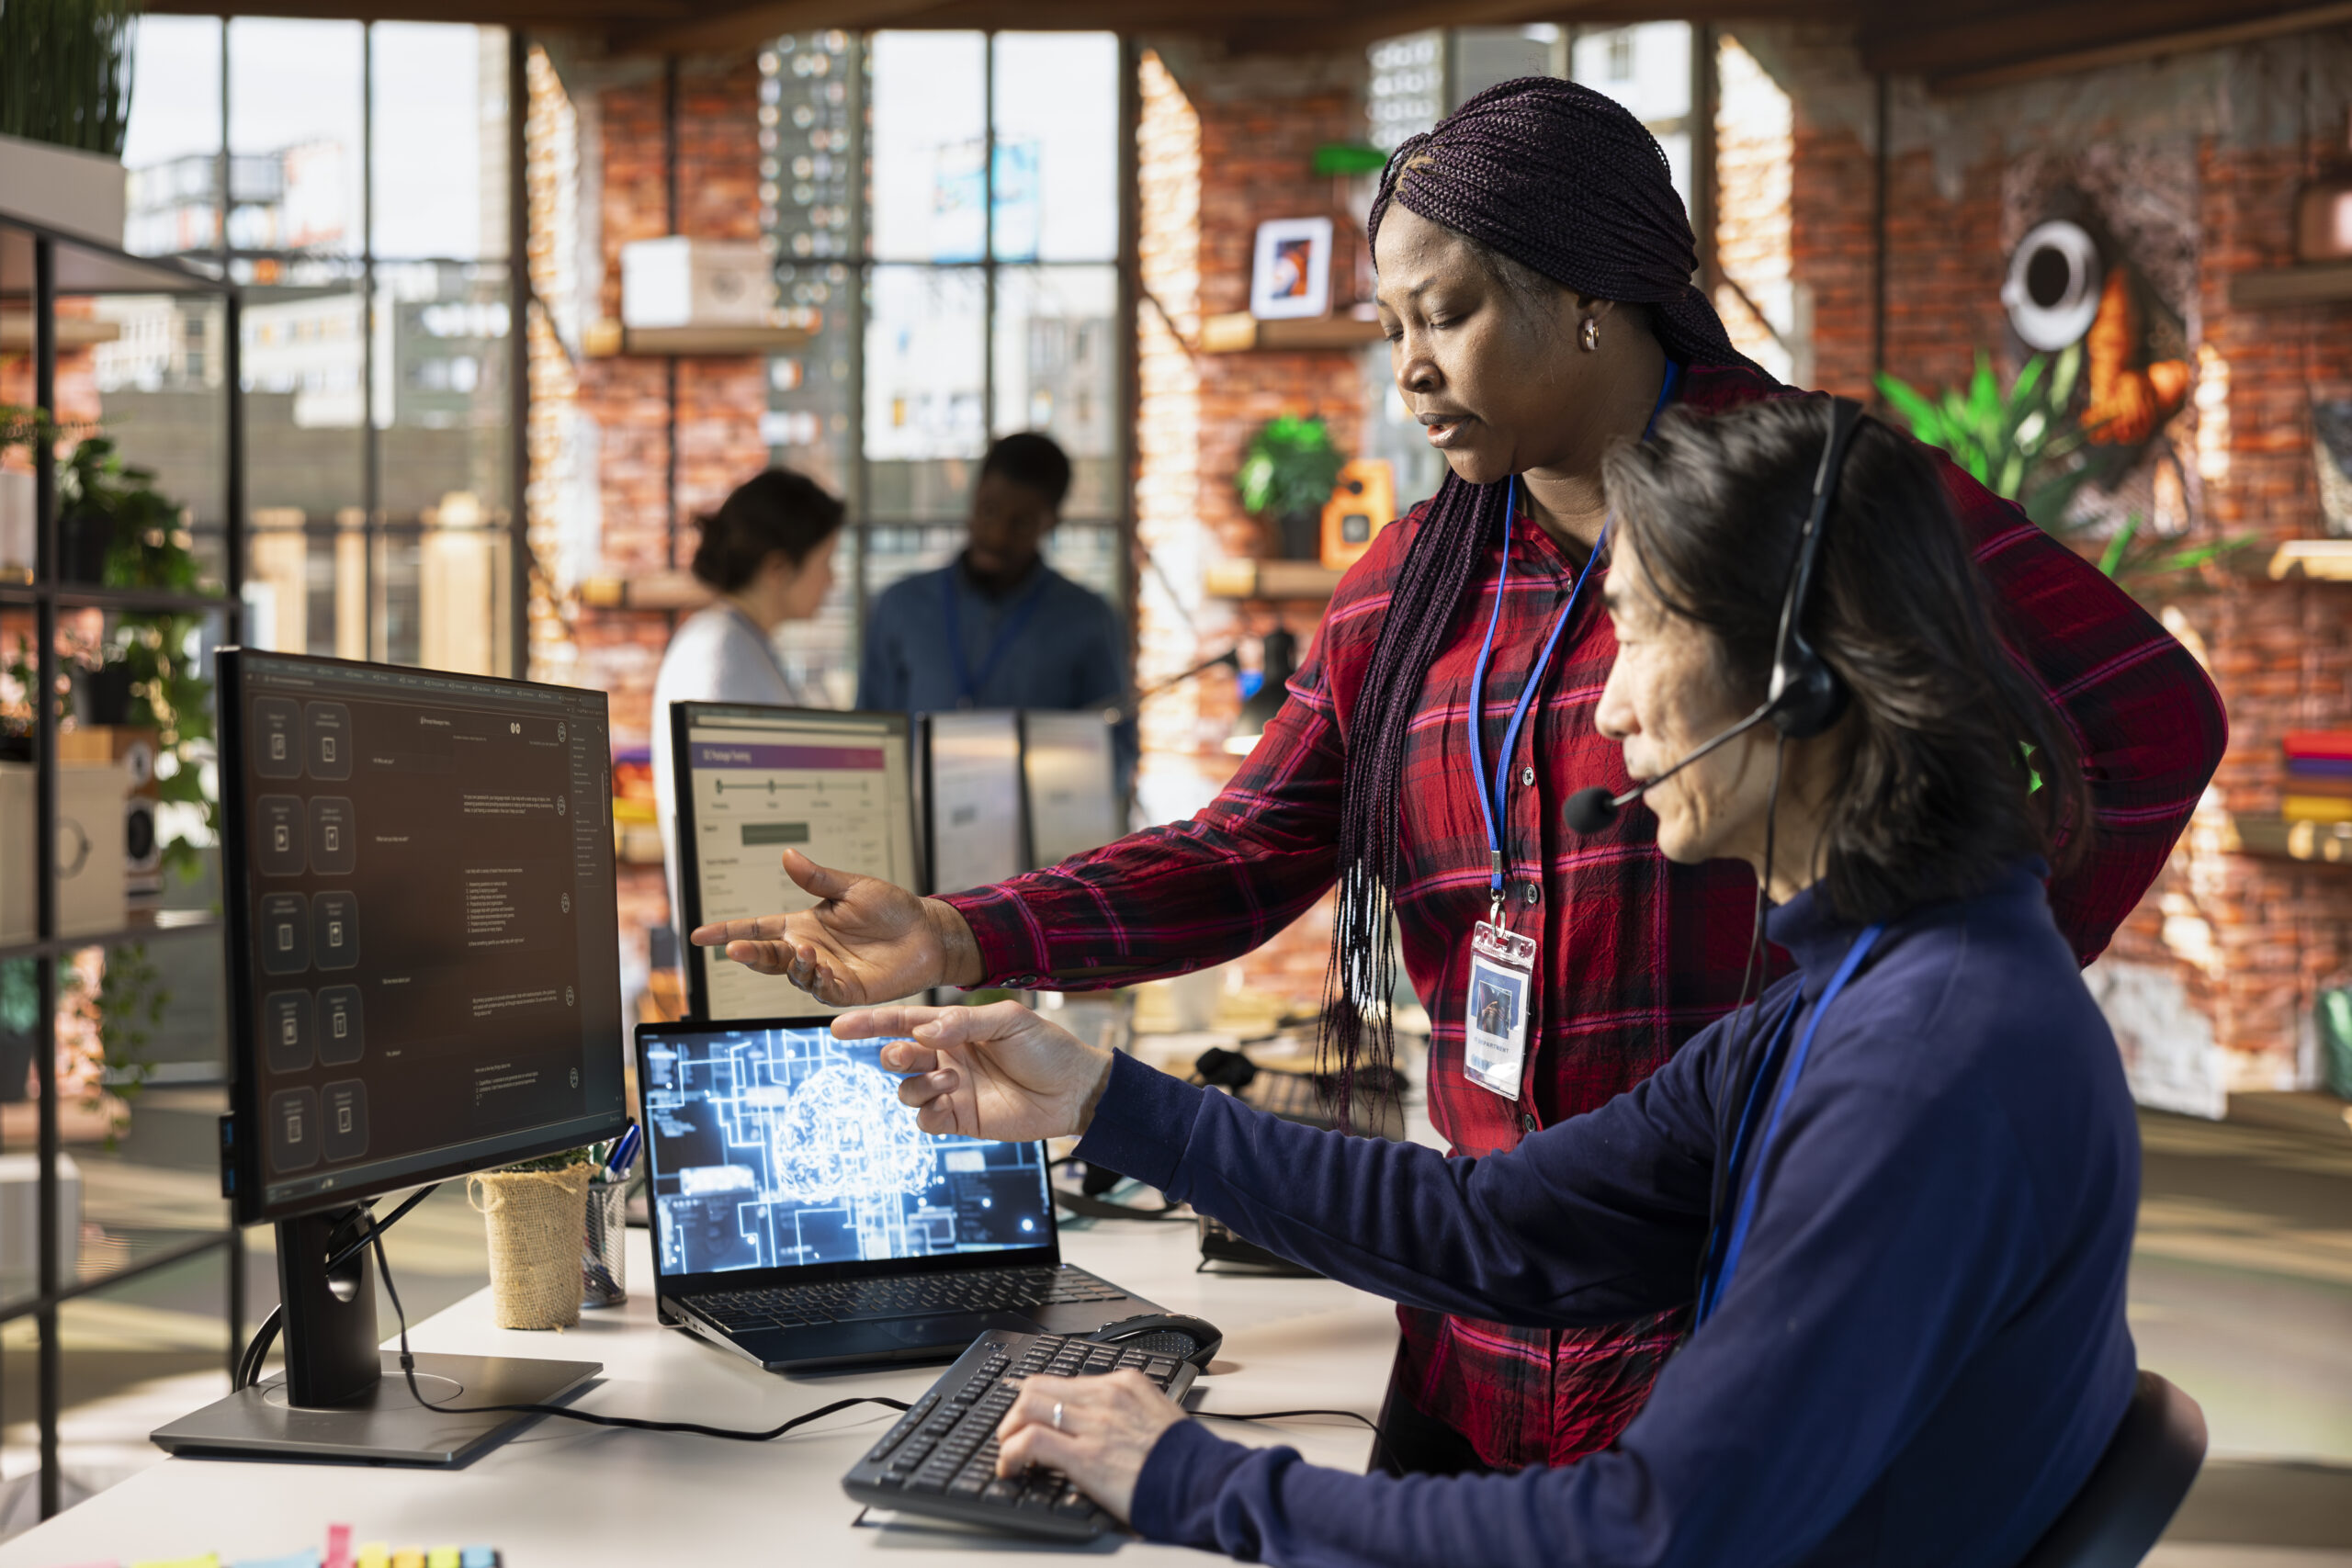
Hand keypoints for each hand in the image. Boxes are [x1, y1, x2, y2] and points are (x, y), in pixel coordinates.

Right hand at [685, 849, 982, 1003]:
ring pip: (793, 975)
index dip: (729, 930)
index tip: (700, 935)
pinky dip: (818, 981)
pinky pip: (823, 991)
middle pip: (767, 956)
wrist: (927, 933)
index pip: (757, 927)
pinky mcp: (846, 991)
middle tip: (736, 948)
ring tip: (805, 950)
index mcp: (803, 923)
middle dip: (749, 953)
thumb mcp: (854, 887)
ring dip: (792, 965)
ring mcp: (825, 972)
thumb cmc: (892, 909)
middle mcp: (808, 949)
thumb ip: (819, 878)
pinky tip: (821, 968)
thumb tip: (787, 855)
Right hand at [835, 1001, 1114, 1140]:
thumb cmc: (1047, 1048)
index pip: (903, 1023)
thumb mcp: (1009, 1021)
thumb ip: (963, 1022)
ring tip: (950, 1079)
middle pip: (896, 1056)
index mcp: (953, 1029)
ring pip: (906, 1089)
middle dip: (892, 1054)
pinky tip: (949, 1099)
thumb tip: (923, 1032)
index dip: (870, 1024)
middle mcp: (947, 1058)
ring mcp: (952, 1090)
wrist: (1075, 1090)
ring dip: (917, 1083)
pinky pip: (924, 1120)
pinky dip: (926, 1112)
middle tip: (908, 1054)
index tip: (839, 1027)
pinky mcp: (960, 1120)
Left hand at [995, 1370, 1184, 1524]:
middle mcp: (1107, 1396)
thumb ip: (1129, 1410)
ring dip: (1009, 1430)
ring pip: (1028, 1406)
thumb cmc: (1185, 1460)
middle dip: (1016, 1411)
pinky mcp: (1085, 1455)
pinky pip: (1031, 1441)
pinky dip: (1011, 1452)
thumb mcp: (1158, 1415)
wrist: (1202, 1484)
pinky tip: (1011, 1467)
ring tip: (1008, 1451)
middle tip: (1012, 1433)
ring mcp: (1095, 1423)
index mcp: (1125, 1383)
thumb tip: (1103, 1422)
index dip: (1039, 1399)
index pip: (1064, 1379)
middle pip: (1038, 1386)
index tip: (1030, 1415)